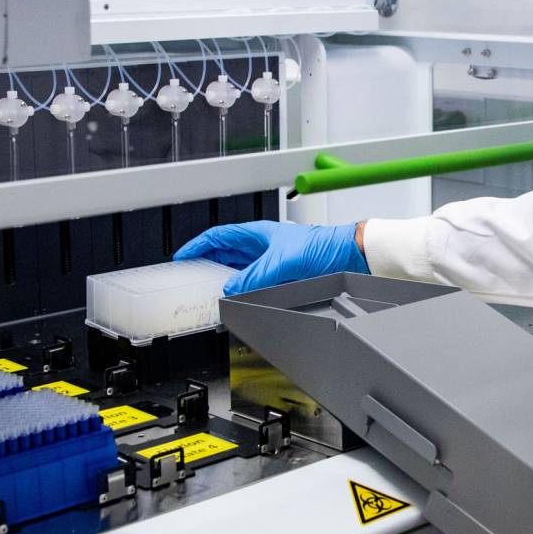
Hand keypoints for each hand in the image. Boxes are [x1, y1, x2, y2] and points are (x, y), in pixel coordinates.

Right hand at [173, 221, 367, 295]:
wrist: (350, 256)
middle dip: (207, 263)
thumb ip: (256, 275)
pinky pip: (254, 283)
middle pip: (226, 253)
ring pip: (239, 270)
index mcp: (259, 234)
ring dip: (224, 279)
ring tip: (209, 290)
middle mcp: (263, 246)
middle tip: (191, 276)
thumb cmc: (324, 246)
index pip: (220, 236)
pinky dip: (242, 291)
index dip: (198, 245)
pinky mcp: (282, 276)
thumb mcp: (283, 260)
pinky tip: (238, 299)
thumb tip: (232, 288)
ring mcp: (272, 261)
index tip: (183, 256)